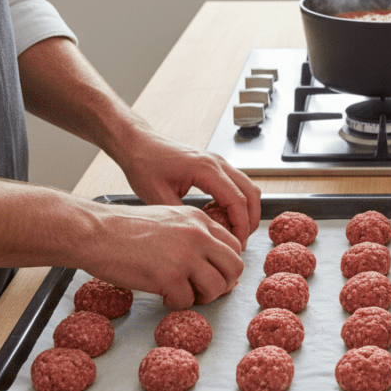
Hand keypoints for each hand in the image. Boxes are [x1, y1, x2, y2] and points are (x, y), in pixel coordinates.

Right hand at [81, 201, 244, 308]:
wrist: (95, 232)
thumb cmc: (124, 228)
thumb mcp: (168, 219)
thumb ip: (192, 235)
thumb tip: (212, 261)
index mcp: (199, 220)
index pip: (234, 246)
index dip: (227, 265)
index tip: (214, 274)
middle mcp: (198, 235)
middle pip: (234, 267)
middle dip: (224, 284)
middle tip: (205, 290)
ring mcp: (185, 256)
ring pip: (217, 287)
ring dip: (204, 297)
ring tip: (185, 295)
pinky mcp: (169, 277)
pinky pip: (188, 301)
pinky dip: (177, 304)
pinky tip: (164, 296)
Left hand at [112, 124, 261, 247]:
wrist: (138, 144)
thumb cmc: (145, 165)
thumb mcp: (158, 197)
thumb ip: (184, 217)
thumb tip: (203, 236)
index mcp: (206, 169)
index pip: (237, 200)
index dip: (241, 226)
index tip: (236, 246)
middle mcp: (217, 163)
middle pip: (251, 193)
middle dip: (250, 220)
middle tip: (239, 243)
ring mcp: (218, 162)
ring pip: (248, 187)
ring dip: (247, 211)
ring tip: (235, 232)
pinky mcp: (215, 165)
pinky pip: (236, 184)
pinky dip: (238, 202)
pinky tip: (223, 217)